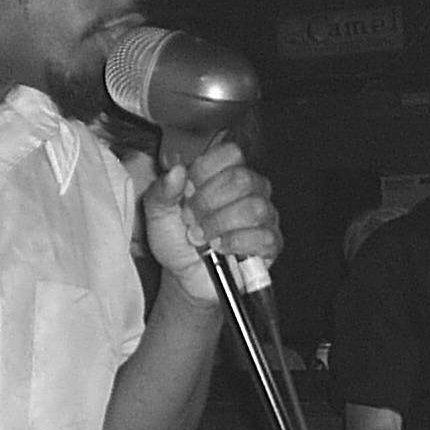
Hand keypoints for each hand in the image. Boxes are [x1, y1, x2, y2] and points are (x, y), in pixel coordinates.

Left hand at [140, 139, 281, 301]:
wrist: (185, 276)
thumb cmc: (177, 241)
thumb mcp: (158, 214)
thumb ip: (162, 191)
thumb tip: (176, 171)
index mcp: (224, 174)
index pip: (230, 153)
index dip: (205, 171)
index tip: (186, 191)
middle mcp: (250, 190)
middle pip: (242, 179)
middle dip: (208, 202)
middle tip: (191, 219)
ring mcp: (264, 215)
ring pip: (254, 207)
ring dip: (220, 224)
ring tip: (202, 238)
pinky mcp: (270, 243)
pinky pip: (264, 236)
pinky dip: (236, 243)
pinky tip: (220, 249)